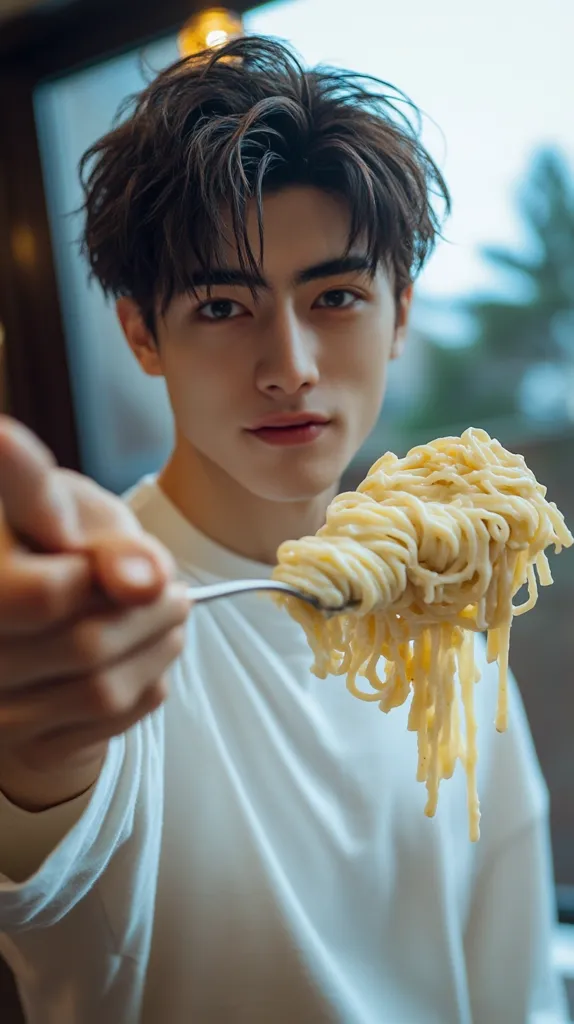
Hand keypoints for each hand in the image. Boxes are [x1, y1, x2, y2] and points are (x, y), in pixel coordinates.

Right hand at [0, 417, 189, 808]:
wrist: (36, 597)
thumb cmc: (58, 539)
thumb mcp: (82, 517)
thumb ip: (112, 544)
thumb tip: (146, 581)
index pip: (47, 596)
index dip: (104, 577)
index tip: (134, 562)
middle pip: (85, 649)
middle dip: (151, 616)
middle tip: (178, 594)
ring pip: (102, 694)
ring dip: (158, 653)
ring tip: (169, 621)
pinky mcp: (27, 745)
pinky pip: (109, 724)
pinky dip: (147, 687)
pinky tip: (146, 656)